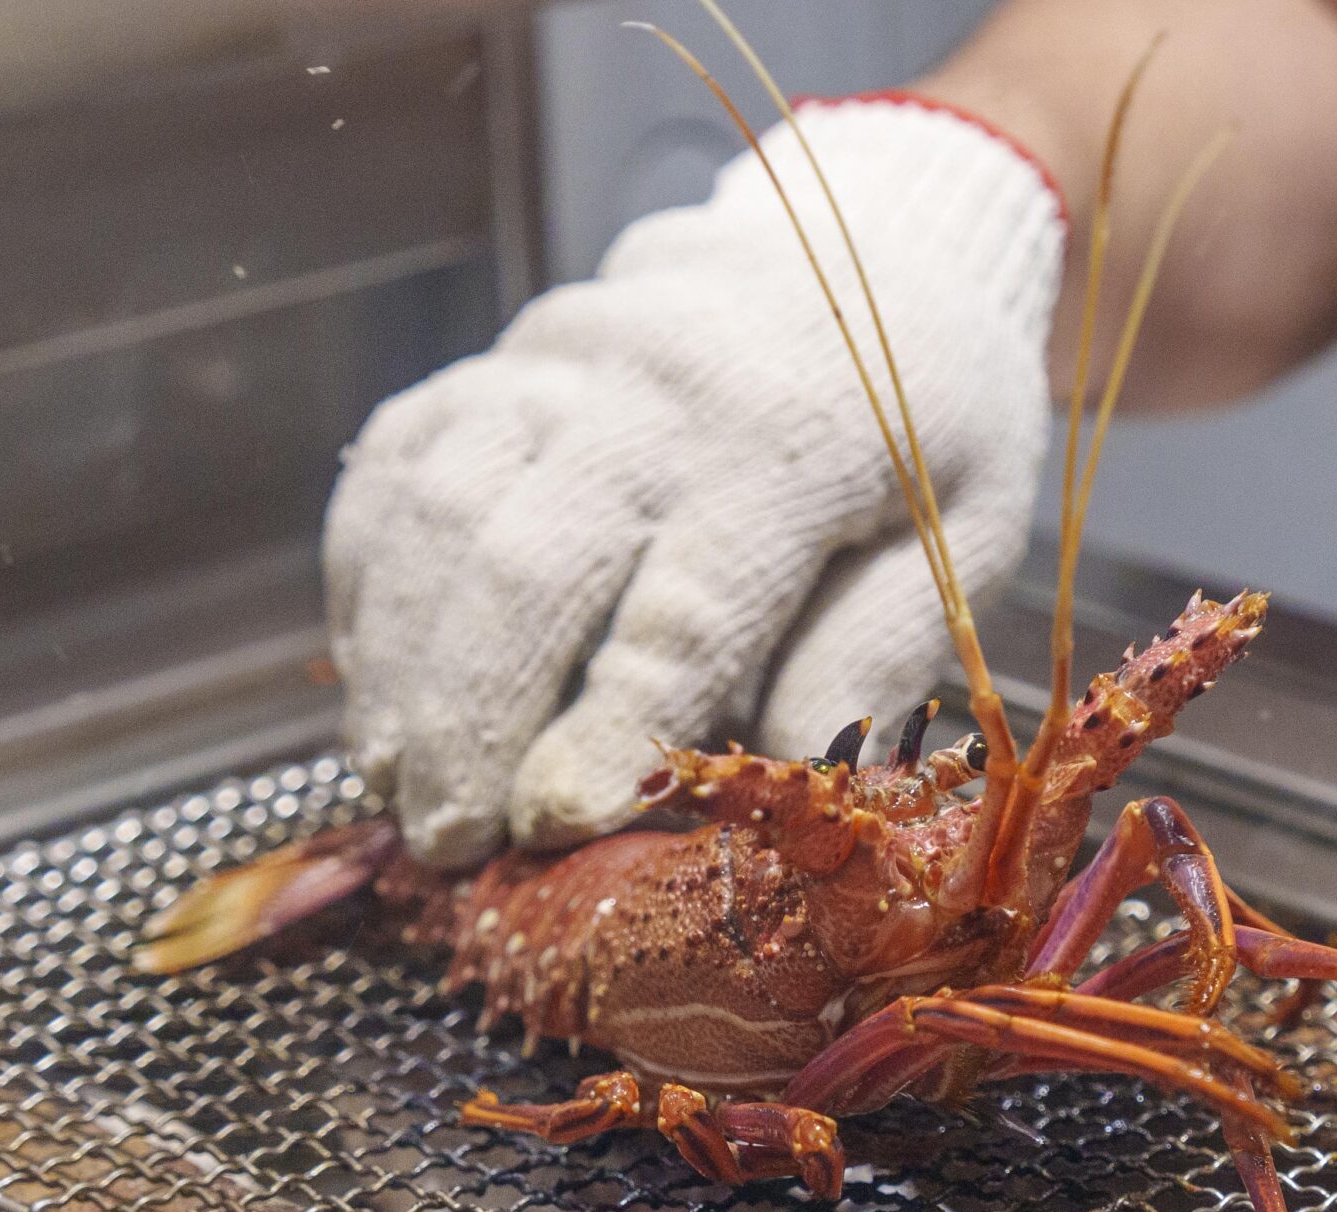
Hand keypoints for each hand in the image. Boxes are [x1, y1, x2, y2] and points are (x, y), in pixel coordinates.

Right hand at [324, 96, 1064, 866]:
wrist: (878, 243)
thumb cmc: (932, 425)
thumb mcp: (966, 533)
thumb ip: (873, 650)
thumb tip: (788, 773)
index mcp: (791, 442)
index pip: (684, 609)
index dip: (611, 725)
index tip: (557, 825)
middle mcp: (659, 387)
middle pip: (527, 563)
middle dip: (474, 719)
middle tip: (452, 843)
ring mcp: (562, 359)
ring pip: (439, 511)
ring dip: (403, 663)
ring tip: (399, 784)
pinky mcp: (503, 356)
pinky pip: (401, 462)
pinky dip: (370, 578)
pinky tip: (377, 678)